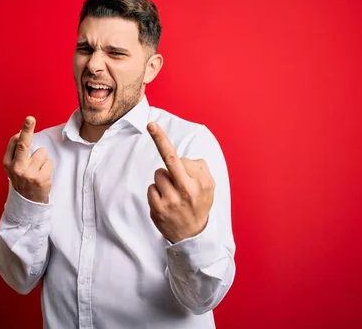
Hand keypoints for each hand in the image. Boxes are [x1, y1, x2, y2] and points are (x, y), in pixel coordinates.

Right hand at [3, 116, 52, 202]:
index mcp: (8, 163)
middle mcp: (16, 168)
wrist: (27, 202)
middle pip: (23, 145)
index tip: (29, 119)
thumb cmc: (22, 180)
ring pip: (42, 153)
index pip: (15, 142)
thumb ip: (16, 152)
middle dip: (27, 130)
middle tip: (30, 118)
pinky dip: (48, 167)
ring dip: (43, 159)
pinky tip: (43, 175)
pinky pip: (49, 162)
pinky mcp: (40, 179)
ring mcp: (28, 174)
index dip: (23, 131)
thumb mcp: (13, 167)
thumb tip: (21, 134)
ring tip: (38, 169)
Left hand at [147, 122, 214, 242]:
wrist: (192, 236)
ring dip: (163, 180)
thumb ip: (200, 169)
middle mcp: (186, 190)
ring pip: (159, 174)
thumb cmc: (199, 205)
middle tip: (151, 125)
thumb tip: (184, 159)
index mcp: (200, 183)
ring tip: (173, 193)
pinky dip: (156, 192)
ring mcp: (171, 200)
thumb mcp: (209, 187)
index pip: (182, 159)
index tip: (154, 127)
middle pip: (170, 159)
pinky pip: (151, 188)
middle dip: (160, 139)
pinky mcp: (158, 209)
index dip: (173, 154)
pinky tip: (165, 202)